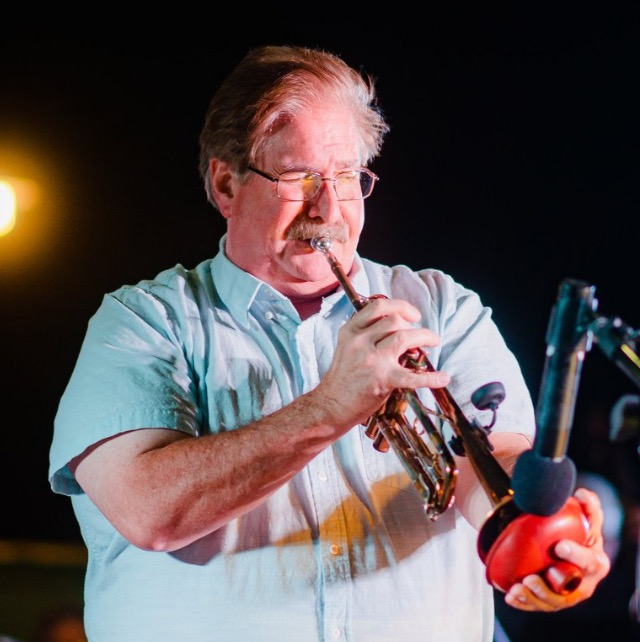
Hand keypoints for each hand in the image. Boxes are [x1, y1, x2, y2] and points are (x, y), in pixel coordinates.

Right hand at [315, 297, 449, 429]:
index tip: (412, 315)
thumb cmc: (342, 379)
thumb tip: (398, 326)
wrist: (331, 406)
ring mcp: (372, 360)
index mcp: (350, 331)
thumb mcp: (347, 347)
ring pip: (405, 337)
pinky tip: (443, 378)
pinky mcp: (383, 380)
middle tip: (421, 335)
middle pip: (395, 321)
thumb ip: (366, 334)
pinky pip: (412, 376)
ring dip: (425, 337)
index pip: (377, 307)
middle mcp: (360, 341)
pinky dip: (430, 378)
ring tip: (433, 342)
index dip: (400, 306)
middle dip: (414, 325)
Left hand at [503, 487, 610, 610]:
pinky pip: (536, 604)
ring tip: (518, 587)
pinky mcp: (549, 600)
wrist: (569, 547)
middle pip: (568, 592)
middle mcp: (582, 584)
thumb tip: (581, 495)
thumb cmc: (579, 533)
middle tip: (531, 578)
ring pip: (550, 602)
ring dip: (533, 597)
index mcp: (596, 563)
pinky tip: (510, 595)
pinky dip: (523, 602)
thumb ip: (587, 505)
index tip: (559, 546)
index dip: (576, 556)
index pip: (589, 562)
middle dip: (549, 588)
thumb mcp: (587, 518)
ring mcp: (565, 595)